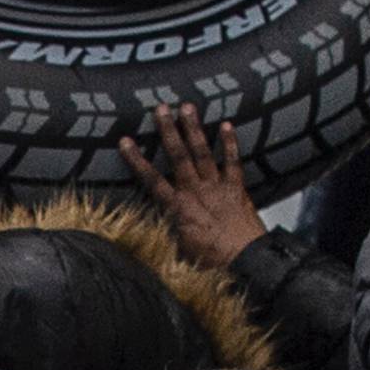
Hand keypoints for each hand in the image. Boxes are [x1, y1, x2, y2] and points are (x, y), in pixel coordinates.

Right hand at [118, 103, 263, 267]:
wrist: (245, 263)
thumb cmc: (212, 263)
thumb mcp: (179, 254)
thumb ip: (164, 236)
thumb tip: (144, 236)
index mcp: (177, 208)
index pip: (151, 179)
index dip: (137, 160)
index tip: (125, 141)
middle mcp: (195, 192)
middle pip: (178, 156)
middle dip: (168, 130)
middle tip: (160, 107)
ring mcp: (217, 187)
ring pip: (202, 152)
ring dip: (194, 128)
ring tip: (187, 106)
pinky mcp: (237, 189)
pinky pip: (233, 161)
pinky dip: (230, 143)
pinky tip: (227, 124)